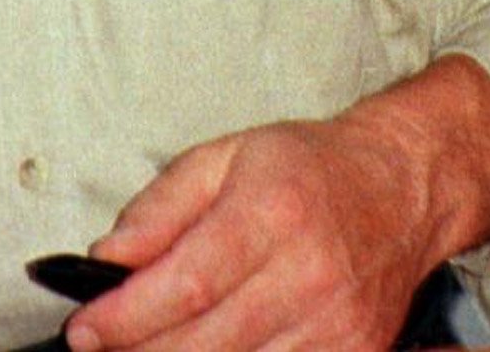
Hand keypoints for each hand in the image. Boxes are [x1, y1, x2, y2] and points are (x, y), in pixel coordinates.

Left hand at [67, 59, 489, 351]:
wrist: (403, 185)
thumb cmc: (312, 168)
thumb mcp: (226, 157)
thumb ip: (160, 208)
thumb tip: (107, 260)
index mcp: (273, 214)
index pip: (184, 285)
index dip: (123, 318)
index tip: (86, 328)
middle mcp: (309, 273)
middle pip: (202, 342)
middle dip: (140, 348)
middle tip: (110, 341)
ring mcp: (336, 324)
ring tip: (159, 342)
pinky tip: (214, 347)